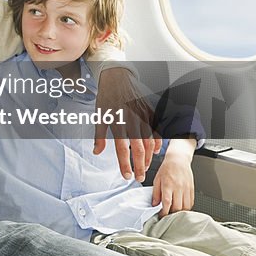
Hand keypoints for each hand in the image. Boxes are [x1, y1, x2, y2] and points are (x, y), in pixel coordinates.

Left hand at [93, 67, 160, 181]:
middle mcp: (132, 121)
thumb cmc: (106, 97)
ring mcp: (143, 116)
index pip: (122, 149)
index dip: (125, 164)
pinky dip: (158, 142)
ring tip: (145, 168)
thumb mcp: (99, 115)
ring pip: (150, 141)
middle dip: (140, 166)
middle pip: (139, 148)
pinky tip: (156, 151)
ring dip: (149, 157)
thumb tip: (97, 152)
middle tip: (139, 178)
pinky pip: (156, 130)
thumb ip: (99, 136)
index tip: (126, 175)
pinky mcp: (149, 112)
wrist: (117, 77)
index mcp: (117, 122)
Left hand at [152, 139, 194, 215]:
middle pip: (178, 207)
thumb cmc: (167, 169)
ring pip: (186, 207)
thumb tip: (154, 204)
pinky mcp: (192, 189)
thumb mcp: (157, 179)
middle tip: (167, 216)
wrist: (178, 160)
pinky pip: (191, 203)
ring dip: (180, 213)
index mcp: (168, 185)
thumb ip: (156, 193)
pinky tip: (181, 208)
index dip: (164, 212)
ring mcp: (187, 189)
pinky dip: (186, 208)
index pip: (167, 202)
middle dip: (172, 214)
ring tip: (174, 213)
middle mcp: (179, 187)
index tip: (161, 216)